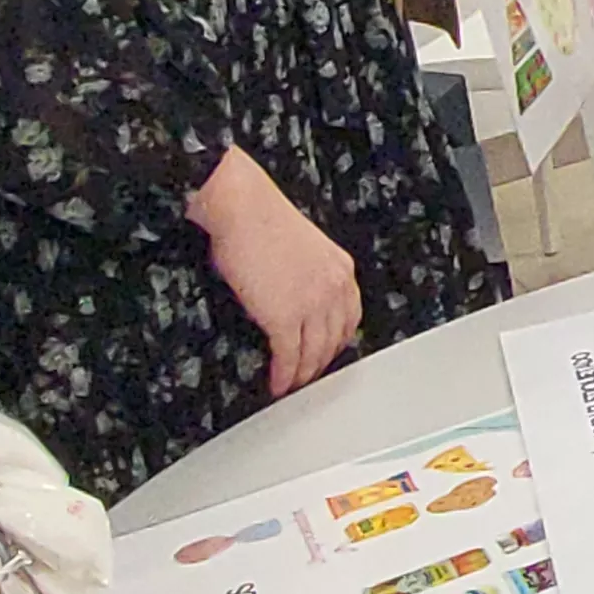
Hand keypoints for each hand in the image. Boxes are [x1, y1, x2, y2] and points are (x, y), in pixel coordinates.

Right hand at [192, 147, 360, 397]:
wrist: (243, 208)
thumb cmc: (259, 220)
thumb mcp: (302, 247)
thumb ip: (308, 274)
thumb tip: (292, 298)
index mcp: (341, 268)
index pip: (350, 316)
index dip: (337, 340)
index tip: (327, 352)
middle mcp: (335, 287)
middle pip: (335, 340)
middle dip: (321, 362)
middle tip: (307, 376)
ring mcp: (312, 304)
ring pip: (315, 353)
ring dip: (303, 374)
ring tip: (291, 385)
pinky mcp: (285, 317)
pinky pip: (289, 356)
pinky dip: (284, 376)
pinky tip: (277, 385)